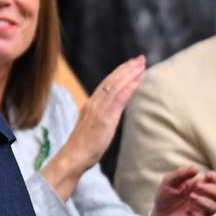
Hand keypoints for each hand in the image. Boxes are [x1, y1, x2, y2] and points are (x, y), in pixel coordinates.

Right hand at [42, 56, 144, 201]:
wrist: (73, 157)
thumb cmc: (83, 146)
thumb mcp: (93, 126)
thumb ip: (102, 116)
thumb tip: (112, 112)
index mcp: (92, 104)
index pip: (107, 83)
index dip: (120, 72)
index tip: (131, 64)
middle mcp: (95, 103)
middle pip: (112, 80)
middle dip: (127, 68)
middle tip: (140, 58)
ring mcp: (99, 110)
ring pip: (116, 86)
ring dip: (130, 74)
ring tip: (141, 65)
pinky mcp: (104, 119)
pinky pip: (118, 100)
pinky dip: (128, 88)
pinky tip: (137, 81)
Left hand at [150, 167, 215, 215]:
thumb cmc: (166, 196)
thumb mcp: (169, 181)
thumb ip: (181, 173)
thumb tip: (196, 167)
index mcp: (199, 186)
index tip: (208, 176)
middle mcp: (204, 198)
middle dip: (212, 189)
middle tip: (198, 187)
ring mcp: (202, 211)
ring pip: (214, 207)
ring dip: (204, 201)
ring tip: (191, 197)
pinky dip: (196, 214)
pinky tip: (187, 211)